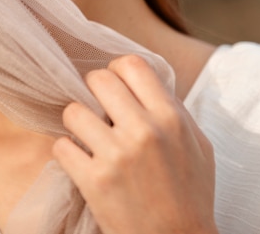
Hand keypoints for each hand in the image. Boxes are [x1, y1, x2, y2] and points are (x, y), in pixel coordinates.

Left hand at [52, 55, 217, 233]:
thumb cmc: (191, 195)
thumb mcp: (199, 145)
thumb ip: (176, 111)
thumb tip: (150, 85)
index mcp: (171, 118)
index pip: (133, 64)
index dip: (118, 69)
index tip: (115, 84)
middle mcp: (143, 130)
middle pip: (98, 79)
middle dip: (93, 90)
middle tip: (97, 108)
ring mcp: (116, 155)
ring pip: (73, 111)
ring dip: (76, 122)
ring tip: (86, 135)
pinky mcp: (94, 181)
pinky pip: (61, 146)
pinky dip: (66, 152)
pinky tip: (80, 160)